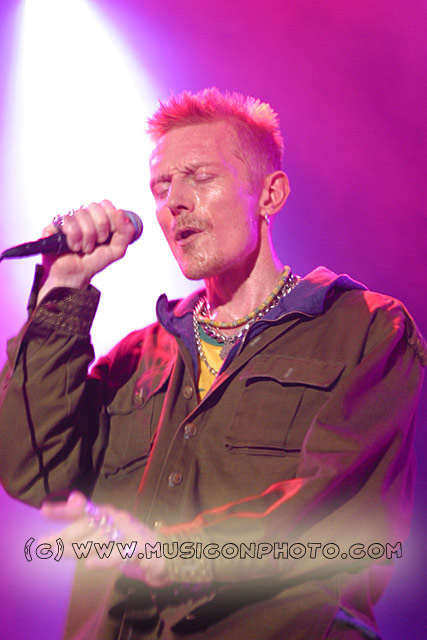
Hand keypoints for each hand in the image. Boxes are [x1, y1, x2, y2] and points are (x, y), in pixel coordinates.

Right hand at [37, 200, 135, 302]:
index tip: (107, 236)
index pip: (106, 205)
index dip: (109, 220)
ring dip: (86, 239)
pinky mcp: (54, 225)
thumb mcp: (117, 249)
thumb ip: (126, 232)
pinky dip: (74, 240)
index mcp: (98, 217)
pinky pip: (67, 223)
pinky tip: (72, 248)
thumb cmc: (94, 261)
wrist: (76, 276)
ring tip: (83, 248)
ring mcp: (68, 219)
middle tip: (96, 243)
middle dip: (99, 230)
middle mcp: (82, 215)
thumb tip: (120, 212)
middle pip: (94, 207)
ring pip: (81, 214)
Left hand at [40, 491, 169, 587]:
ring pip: (100, 539)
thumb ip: (89, 530)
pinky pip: (120, 554)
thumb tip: (67, 515)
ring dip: (78, 547)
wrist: (169, 552)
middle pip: (88, 526)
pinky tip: (90, 564)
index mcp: (110, 515)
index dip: (64, 510)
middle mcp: (118, 519)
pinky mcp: (141, 549)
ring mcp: (130, 533)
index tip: (43, 511)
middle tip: (44, 546)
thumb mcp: (109, 536)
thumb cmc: (134, 543)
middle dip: (64, 536)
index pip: (83, 511)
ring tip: (60, 553)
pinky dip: (105, 559)